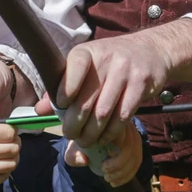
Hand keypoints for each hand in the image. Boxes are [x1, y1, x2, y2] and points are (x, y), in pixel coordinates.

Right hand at [0, 97, 20, 184]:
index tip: (6, 127)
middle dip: (15, 141)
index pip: (9, 132)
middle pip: (14, 148)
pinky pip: (2, 177)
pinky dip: (6, 170)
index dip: (12, 128)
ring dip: (13, 156)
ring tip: (7, 150)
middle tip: (8, 138)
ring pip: (12, 164)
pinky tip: (1, 163)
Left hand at [36, 33, 167, 148]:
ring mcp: (126, 72)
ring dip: (92, 133)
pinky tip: (104, 137)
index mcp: (87, 52)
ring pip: (104, 112)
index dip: (65, 90)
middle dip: (74, 124)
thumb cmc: (110, 61)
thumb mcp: (87, 66)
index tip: (61, 106)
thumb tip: (40, 110)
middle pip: (86, 100)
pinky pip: (123, 116)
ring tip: (85, 140)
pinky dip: (110, 132)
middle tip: (70, 134)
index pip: (74, 68)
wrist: (151, 50)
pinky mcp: (142, 85)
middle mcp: (107, 58)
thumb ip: (63, 87)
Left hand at [65, 121, 143, 186]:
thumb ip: (73, 155)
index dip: (115, 145)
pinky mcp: (137, 147)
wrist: (90, 142)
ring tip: (108, 178)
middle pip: (130, 143)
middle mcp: (124, 124)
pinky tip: (115, 182)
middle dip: (119, 163)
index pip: (119, 129)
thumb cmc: (82, 143)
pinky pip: (137, 161)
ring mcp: (133, 135)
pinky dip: (128, 175)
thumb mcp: (73, 150)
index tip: (104, 159)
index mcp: (109, 120)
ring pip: (135, 154)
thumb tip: (84, 160)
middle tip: (105, 172)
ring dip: (123, 171)